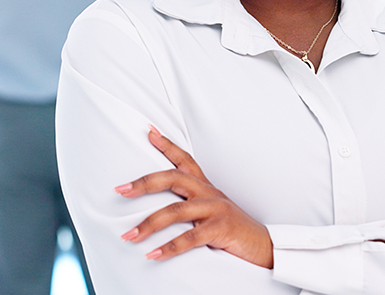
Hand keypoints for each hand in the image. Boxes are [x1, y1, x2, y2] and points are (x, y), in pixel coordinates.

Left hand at [115, 126, 274, 268]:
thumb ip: (190, 205)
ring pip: (175, 211)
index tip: (149, 131)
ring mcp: (216, 209)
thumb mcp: (212, 210)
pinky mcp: (220, 229)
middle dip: (144, 183)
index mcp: (206, 187)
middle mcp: (210, 193)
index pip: (185, 160)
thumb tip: (159, 209)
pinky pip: (189, 238)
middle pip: (173, 178)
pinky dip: (169, 247)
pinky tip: (153, 254)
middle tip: (120, 190)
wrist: (264, 246)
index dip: (167, 145)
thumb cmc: (233, 229)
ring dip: (149, 224)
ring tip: (129, 236)